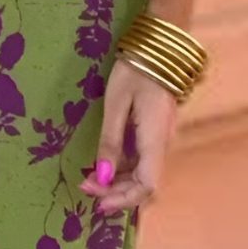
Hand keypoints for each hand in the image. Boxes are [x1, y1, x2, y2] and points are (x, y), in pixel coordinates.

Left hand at [80, 57, 178, 214]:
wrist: (159, 47)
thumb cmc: (135, 71)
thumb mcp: (115, 105)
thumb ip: (110, 143)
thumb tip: (101, 177)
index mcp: (156, 140)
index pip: (147, 186)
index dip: (123, 199)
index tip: (97, 201)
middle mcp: (163, 145)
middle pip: (144, 185)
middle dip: (115, 192)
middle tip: (84, 187)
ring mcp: (161, 140)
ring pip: (143, 174)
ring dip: (118, 182)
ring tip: (89, 178)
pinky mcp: (155, 133)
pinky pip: (141, 161)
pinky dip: (123, 169)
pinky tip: (103, 165)